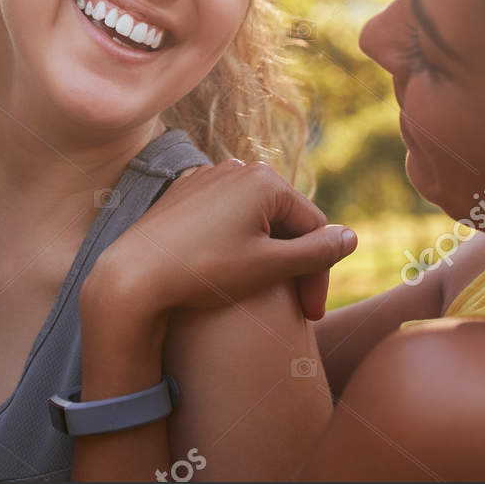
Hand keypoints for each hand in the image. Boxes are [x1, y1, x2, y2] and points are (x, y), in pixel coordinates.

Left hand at [88, 159, 355, 323]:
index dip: (318, 275)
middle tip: (294, 310)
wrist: (134, 274)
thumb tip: (350, 237)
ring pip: (256, 220)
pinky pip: (226, 217)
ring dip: (268, 254)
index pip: (314, 229)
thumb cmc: (204, 270)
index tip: (309, 315)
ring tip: (263, 293)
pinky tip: (230, 271)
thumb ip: (317, 253)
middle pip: (286, 221)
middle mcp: (238, 169)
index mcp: (265, 180)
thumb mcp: (270, 266)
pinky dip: (238, 243)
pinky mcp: (185, 193)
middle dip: (295, 264)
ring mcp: (208, 178)